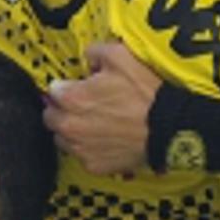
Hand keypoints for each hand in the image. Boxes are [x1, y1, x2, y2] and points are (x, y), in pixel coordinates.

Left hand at [43, 42, 160, 174]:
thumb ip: (95, 53)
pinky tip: (105, 140)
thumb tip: (88, 59)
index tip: (77, 87)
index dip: (66, 86)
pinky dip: (89, 149)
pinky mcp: (94, 165)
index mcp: (72, 99)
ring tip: (93, 124)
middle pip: (51, 118)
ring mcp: (81, 149)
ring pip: (63, 139)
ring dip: (72, 131)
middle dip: (62, 110)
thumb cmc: (145, 92)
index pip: (53, 91)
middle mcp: (70, 126)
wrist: (169, 126)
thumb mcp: (121, 56)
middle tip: (82, 106)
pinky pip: (82, 156)